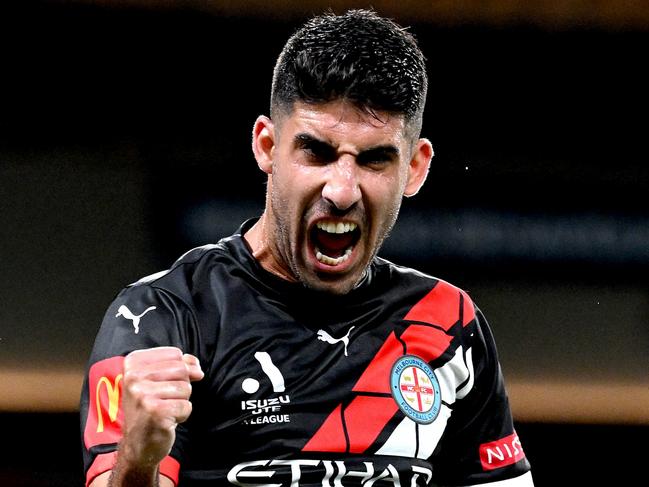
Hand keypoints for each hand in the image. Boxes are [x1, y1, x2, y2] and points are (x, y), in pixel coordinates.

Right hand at [119, 346, 203, 467]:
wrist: (138, 443)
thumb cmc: (151, 407)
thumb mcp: (160, 380)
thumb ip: (180, 365)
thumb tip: (196, 367)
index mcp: (133, 363)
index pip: (175, 354)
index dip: (180, 369)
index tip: (166, 384)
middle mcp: (134, 377)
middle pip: (182, 369)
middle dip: (182, 386)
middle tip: (166, 399)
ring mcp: (143, 395)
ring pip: (186, 387)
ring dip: (182, 401)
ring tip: (165, 409)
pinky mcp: (155, 412)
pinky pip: (187, 406)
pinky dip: (182, 415)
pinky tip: (167, 420)